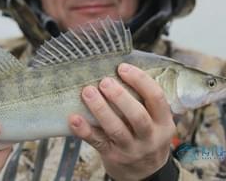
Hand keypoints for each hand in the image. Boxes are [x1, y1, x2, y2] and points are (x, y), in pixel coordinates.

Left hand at [69, 63, 175, 180]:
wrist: (145, 173)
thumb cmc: (145, 135)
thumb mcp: (156, 121)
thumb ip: (143, 101)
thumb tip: (119, 68)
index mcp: (163, 122)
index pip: (156, 98)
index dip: (140, 80)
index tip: (122, 67)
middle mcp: (150, 137)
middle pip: (137, 116)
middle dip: (120, 96)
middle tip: (104, 81)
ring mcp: (131, 149)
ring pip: (116, 129)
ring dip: (100, 109)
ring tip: (88, 92)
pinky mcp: (113, 157)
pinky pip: (97, 143)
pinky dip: (84, 130)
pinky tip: (74, 118)